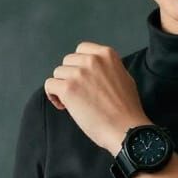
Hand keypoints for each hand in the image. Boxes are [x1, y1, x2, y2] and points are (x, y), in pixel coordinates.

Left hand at [44, 41, 149, 155]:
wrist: (126, 129)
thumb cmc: (127, 109)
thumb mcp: (124, 78)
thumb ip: (108, 70)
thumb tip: (95, 72)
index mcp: (107, 55)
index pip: (82, 49)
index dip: (79, 65)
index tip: (82, 78)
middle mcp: (92, 60)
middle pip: (68, 61)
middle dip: (70, 75)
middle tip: (78, 92)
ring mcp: (79, 74)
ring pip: (58, 73)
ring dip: (62, 86)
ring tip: (72, 101)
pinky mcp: (68, 88)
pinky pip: (50, 85)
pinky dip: (53, 95)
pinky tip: (63, 105)